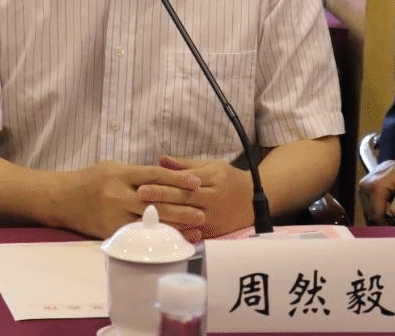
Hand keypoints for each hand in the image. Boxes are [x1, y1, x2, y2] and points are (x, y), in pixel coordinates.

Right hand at [56, 161, 203, 239]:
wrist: (63, 198)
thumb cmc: (91, 180)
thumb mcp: (113, 168)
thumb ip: (138, 174)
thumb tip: (168, 177)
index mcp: (121, 174)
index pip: (154, 175)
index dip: (177, 179)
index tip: (196, 182)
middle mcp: (118, 194)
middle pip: (156, 200)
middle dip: (182, 206)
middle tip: (203, 211)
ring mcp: (114, 214)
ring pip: (150, 220)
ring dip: (175, 224)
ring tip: (196, 227)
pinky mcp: (111, 231)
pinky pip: (139, 235)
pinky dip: (157, 236)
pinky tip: (172, 239)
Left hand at [136, 155, 254, 239]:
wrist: (254, 200)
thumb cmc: (228, 180)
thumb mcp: (211, 166)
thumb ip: (185, 165)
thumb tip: (161, 159)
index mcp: (213, 179)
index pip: (184, 182)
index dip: (163, 183)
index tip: (143, 184)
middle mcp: (214, 199)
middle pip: (184, 199)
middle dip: (160, 198)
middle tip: (139, 196)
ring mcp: (214, 217)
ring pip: (186, 218)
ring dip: (165, 217)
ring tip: (145, 215)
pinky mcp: (214, 233)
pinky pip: (193, 234)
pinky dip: (177, 232)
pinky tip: (161, 232)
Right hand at [358, 160, 394, 223]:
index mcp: (376, 185)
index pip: (376, 214)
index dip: (386, 227)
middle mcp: (365, 186)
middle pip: (370, 215)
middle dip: (383, 225)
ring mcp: (362, 189)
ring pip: (368, 214)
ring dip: (380, 221)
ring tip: (394, 224)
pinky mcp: (363, 191)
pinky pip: (368, 209)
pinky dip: (377, 215)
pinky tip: (388, 217)